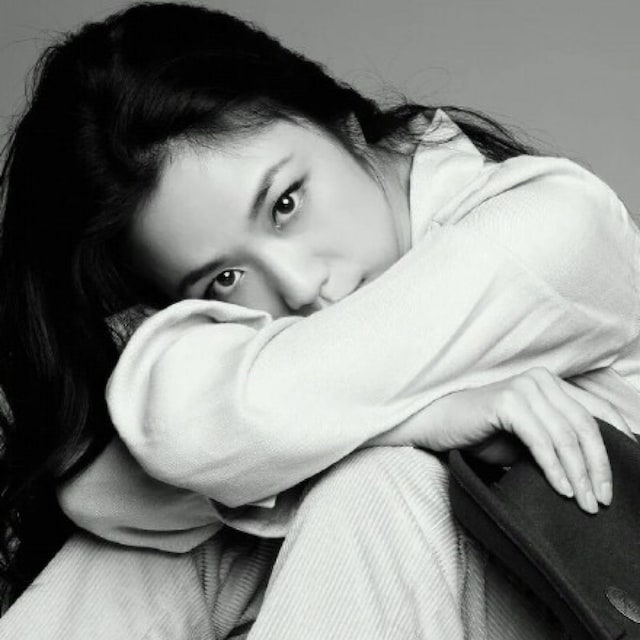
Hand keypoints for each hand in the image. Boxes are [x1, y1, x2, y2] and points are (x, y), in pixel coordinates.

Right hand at [367, 367, 635, 512]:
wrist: (438, 424)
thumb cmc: (481, 433)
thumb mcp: (528, 438)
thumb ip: (558, 443)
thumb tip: (595, 471)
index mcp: (550, 384)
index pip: (596, 411)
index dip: (617, 443)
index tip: (626, 475)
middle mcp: (541, 380)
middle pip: (585, 426)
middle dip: (598, 467)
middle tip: (602, 500)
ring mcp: (524, 388)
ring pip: (566, 436)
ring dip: (579, 474)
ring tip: (584, 503)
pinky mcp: (507, 402)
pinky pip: (540, 440)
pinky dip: (554, 468)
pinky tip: (562, 490)